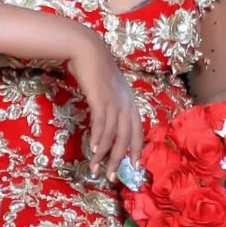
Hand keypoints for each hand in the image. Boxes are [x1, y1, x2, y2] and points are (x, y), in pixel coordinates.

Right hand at [67, 34, 144, 180]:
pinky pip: (101, 124)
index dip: (136, 150)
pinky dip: (97, 139)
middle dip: (120, 159)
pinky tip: (93, 150)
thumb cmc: (96, 68)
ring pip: (113, 135)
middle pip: (127, 137)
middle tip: (113, 177)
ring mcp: (115, 101)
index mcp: (131, 101)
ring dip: (104, 155)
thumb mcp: (109, 87)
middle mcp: (126, 103)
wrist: (87, 49)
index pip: (138, 131)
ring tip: (95, 169)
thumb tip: (108, 121)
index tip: (134, 167)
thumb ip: (112, 103)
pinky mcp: (101, 99)